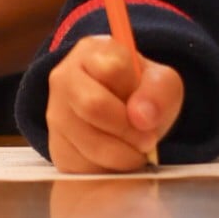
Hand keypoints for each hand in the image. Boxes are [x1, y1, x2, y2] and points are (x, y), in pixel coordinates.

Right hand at [46, 34, 183, 173]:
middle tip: (148, 138)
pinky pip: (82, 164)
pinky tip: (118, 156)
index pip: (113, 68)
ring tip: (136, 148)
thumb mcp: (162, 82)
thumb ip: (160, 91)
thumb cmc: (142, 92)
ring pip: (88, 139)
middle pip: (94, 105)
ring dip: (122, 153)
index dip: (137, 92)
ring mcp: (55, 112)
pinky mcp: (56, 146)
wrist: (125, 117)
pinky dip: (109, 167)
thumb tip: (142, 117)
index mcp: (92, 50)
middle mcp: (65, 77)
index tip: (147, 105)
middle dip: (128, 128)